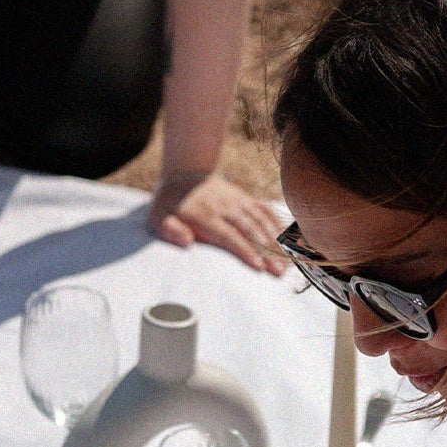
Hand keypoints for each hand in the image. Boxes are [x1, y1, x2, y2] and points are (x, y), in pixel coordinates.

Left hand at [147, 171, 287, 275]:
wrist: (186, 174)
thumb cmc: (170, 204)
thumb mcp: (158, 217)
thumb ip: (170, 230)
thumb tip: (187, 241)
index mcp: (206, 217)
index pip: (229, 235)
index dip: (245, 250)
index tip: (258, 266)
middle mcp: (226, 208)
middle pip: (250, 231)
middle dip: (266, 252)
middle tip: (278, 272)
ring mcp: (238, 202)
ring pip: (261, 222)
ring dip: (275, 242)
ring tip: (286, 262)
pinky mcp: (246, 200)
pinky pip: (265, 211)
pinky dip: (277, 224)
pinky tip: (288, 239)